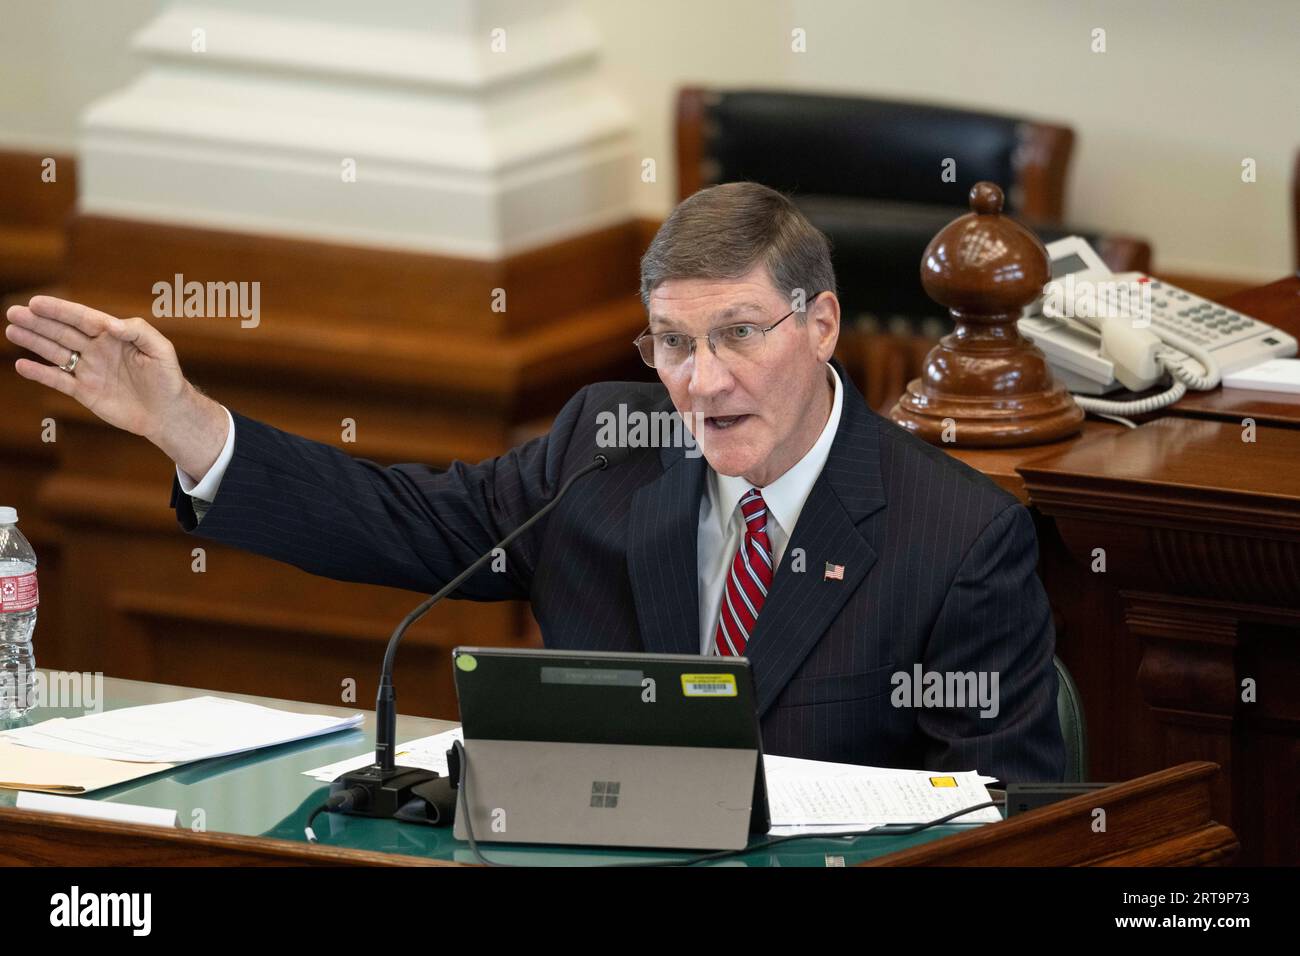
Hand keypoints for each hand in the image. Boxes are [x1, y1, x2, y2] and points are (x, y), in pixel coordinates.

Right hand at [5, 295, 227, 476]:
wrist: (168, 413)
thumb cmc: (168, 378)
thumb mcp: (161, 350)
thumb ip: (138, 331)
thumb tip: (110, 325)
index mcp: (113, 336)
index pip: (82, 318)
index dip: (59, 310)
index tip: (36, 302)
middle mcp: (97, 350)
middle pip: (62, 332)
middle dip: (38, 322)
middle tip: (13, 312)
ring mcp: (89, 370)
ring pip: (56, 352)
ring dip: (34, 341)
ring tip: (11, 330)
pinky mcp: (85, 392)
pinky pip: (58, 380)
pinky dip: (40, 373)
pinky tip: (22, 365)